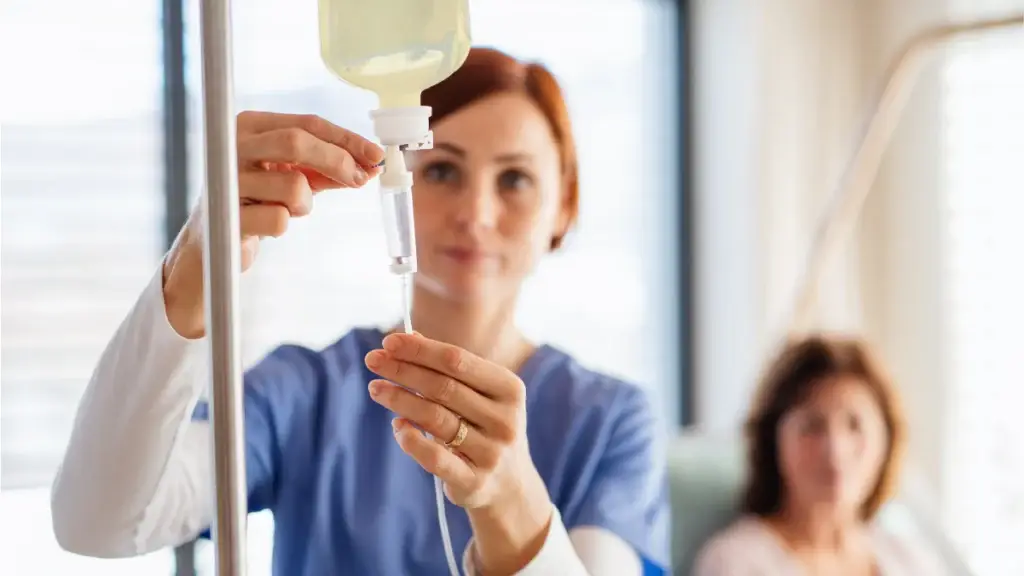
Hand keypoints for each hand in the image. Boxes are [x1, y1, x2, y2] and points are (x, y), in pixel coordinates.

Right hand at [162, 111, 383, 337]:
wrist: (210, 245)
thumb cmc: (256, 202)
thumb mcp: (292, 176)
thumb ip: (327, 168)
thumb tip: (370, 166)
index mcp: (250, 127)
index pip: (307, 123)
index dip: (346, 139)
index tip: (376, 155)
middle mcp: (233, 145)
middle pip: (298, 142)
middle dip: (337, 162)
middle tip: (360, 179)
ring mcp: (227, 180)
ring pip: (294, 186)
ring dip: (304, 204)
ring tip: (287, 210)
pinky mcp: (226, 216)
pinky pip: (280, 219)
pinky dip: (283, 225)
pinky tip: (265, 225)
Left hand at [364, 333, 550, 511]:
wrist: (509, 485)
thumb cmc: (484, 427)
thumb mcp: (478, 395)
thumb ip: (448, 368)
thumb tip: (410, 337)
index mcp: (509, 389)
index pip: (458, 361)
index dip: (421, 350)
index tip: (388, 341)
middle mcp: (505, 420)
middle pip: (443, 387)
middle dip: (403, 371)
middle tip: (372, 360)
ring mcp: (492, 452)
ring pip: (435, 419)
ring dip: (400, 400)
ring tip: (375, 388)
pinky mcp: (474, 482)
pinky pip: (435, 458)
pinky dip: (411, 440)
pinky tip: (397, 426)